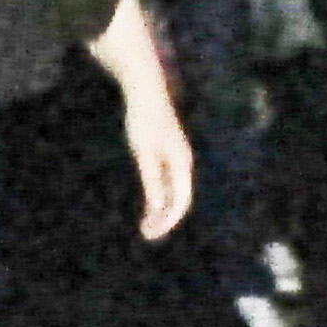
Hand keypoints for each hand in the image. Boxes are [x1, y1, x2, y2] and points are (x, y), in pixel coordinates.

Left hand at [123, 89, 192, 240]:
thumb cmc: (143, 120)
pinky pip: (166, 183)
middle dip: (164, 220)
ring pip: (173, 193)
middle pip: (178, 200)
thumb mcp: (144, 152)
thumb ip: (152, 178)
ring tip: (145, 227)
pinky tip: (148, 209)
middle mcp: (182, 163)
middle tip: (146, 234)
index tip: (152, 233)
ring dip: (161, 211)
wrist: (146, 92)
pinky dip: (158, 198)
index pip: (181, 201)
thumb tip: (157, 205)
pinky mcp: (166, 155)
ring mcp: (176, 159)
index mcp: (181, 163)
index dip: (168, 220)